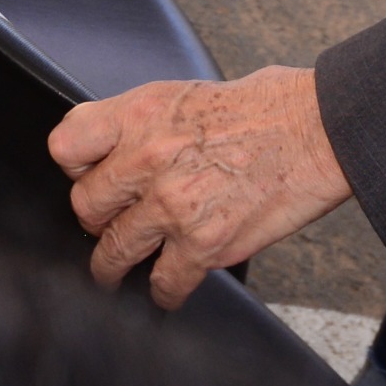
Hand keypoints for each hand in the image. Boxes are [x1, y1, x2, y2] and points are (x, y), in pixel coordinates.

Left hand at [51, 68, 350, 307]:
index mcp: (140, 113)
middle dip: (97, 219)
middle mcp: (147, 159)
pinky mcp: (203, 245)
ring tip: (115, 272)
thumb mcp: (187, 93)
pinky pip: (163, 284)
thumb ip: (146, 123)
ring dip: (114, 266)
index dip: (75, 166)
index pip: (66, 146)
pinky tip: (168, 289)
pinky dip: (164, 293)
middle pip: (85, 206)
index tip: (87, 176)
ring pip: (113, 252)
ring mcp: (173, 206)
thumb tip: (122, 150)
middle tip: (110, 225)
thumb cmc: (267, 105)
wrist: (319, 130)